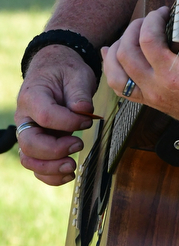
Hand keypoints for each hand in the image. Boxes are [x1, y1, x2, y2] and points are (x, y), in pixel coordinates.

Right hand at [15, 44, 96, 185]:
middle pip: (30, 143)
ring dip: (50, 168)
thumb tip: (84, 111)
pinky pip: (36, 165)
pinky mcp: (37, 143)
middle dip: (55, 151)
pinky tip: (68, 174)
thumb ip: (79, 93)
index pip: (45, 116)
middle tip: (78, 144)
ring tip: (72, 166)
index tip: (87, 121)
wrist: (54, 70)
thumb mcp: (76, 74)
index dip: (68, 123)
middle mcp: (25, 118)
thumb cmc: (65, 71)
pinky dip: (49, 175)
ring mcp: (28, 133)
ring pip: (29, 159)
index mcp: (32, 96)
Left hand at [102, 6, 178, 140]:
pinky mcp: (152, 103)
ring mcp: (152, 99)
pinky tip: (112, 54)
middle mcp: (157, 91)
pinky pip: (122, 88)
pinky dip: (113, 69)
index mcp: (174, 77)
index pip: (147, 40)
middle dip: (134, 29)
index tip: (164, 11)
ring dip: (118, 50)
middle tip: (150, 19)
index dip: (152, 19)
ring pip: (115, 75)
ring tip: (130, 33)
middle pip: (125, 54)